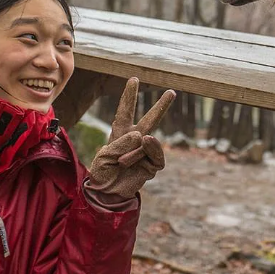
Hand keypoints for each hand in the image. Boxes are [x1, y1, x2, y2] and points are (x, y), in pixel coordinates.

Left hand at [87, 78, 175, 198]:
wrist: (107, 194)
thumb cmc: (102, 173)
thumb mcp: (105, 156)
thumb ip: (122, 143)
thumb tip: (144, 135)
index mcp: (120, 133)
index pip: (125, 111)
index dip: (129, 96)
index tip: (134, 79)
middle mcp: (135, 140)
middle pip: (150, 119)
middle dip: (161, 106)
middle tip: (172, 92)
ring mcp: (145, 152)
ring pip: (149, 142)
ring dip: (136, 152)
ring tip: (123, 163)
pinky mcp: (152, 165)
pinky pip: (156, 156)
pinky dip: (148, 154)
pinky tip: (143, 156)